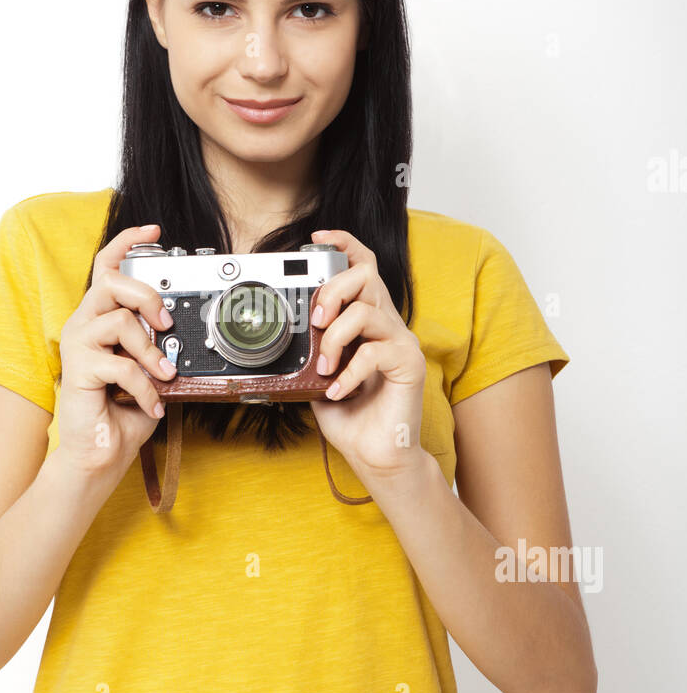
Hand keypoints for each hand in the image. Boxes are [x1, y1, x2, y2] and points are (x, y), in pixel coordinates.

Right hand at [55, 223, 177, 478]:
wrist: (99, 454)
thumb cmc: (121, 413)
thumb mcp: (148, 371)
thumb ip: (156, 346)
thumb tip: (179, 331)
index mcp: (99, 319)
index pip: (106, 268)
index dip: (127, 243)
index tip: (154, 231)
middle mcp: (83, 326)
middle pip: (110, 283)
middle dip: (146, 296)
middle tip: (165, 323)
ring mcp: (77, 346)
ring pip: (118, 321)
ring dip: (151, 351)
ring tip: (164, 376)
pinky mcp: (77, 370)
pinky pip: (120, 365)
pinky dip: (144, 387)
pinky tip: (150, 404)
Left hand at [307, 228, 428, 480]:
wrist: (376, 454)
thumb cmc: (351, 416)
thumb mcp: (319, 376)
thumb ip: (310, 350)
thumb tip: (284, 335)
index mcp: (368, 321)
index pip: (364, 267)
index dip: (344, 244)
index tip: (318, 238)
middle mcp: (387, 324)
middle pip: (365, 276)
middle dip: (332, 291)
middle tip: (316, 322)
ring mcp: (401, 342)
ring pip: (365, 312)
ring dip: (334, 339)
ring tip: (324, 368)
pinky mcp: (409, 364)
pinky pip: (375, 351)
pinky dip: (349, 372)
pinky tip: (338, 391)